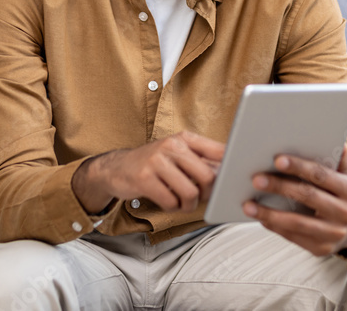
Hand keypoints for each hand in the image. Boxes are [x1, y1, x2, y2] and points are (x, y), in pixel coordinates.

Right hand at [72, 131, 224, 213]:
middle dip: (207, 194)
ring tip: (182, 203)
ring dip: (189, 205)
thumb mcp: (178, 154)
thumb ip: (202, 160)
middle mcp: (172, 146)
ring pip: (191, 192)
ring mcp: (157, 161)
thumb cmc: (154, 164)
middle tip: (200, 198)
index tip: (228, 182)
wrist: (117, 168)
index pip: (219, 152)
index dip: (229, 170)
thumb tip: (229, 174)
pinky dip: (172, 208)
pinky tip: (167, 202)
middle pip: (208, 176)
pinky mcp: (144, 178)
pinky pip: (170, 201)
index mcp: (185, 138)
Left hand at [242, 144, 346, 256]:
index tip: (277, 160)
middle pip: (308, 196)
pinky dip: (274, 226)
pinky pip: (293, 237)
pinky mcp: (321, 249)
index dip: (299, 167)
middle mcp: (345, 212)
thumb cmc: (337, 195)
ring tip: (248, 205)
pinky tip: (259, 217)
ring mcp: (333, 233)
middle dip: (280, 187)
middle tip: (256, 179)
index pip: (321, 175)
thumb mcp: (342, 176)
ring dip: (270, 213)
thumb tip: (339, 144)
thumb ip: (338, 161)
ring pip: (297, 222)